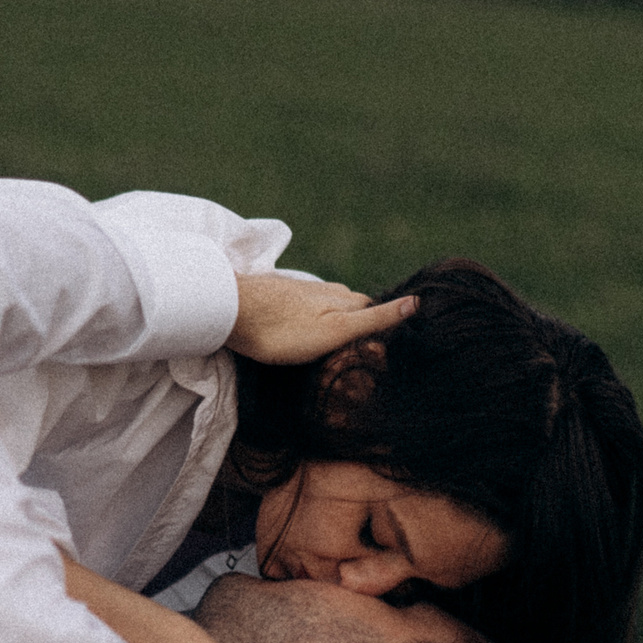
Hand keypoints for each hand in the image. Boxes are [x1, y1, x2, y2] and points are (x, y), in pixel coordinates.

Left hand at [228, 274, 415, 365]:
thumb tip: (416, 302)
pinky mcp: (279, 297)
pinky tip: (300, 333)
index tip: (382, 350)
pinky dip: (309, 322)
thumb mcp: (335, 330)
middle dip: (357, 325)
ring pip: (327, 307)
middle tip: (356, 353)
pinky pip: (304, 309)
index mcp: (344, 298)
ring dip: (332, 323)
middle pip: (352, 308)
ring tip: (329, 347)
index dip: (381, 327)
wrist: (227, 311)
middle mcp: (326, 289)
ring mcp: (301, 291)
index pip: (375, 310)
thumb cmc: (282, 330)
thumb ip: (373, 319)